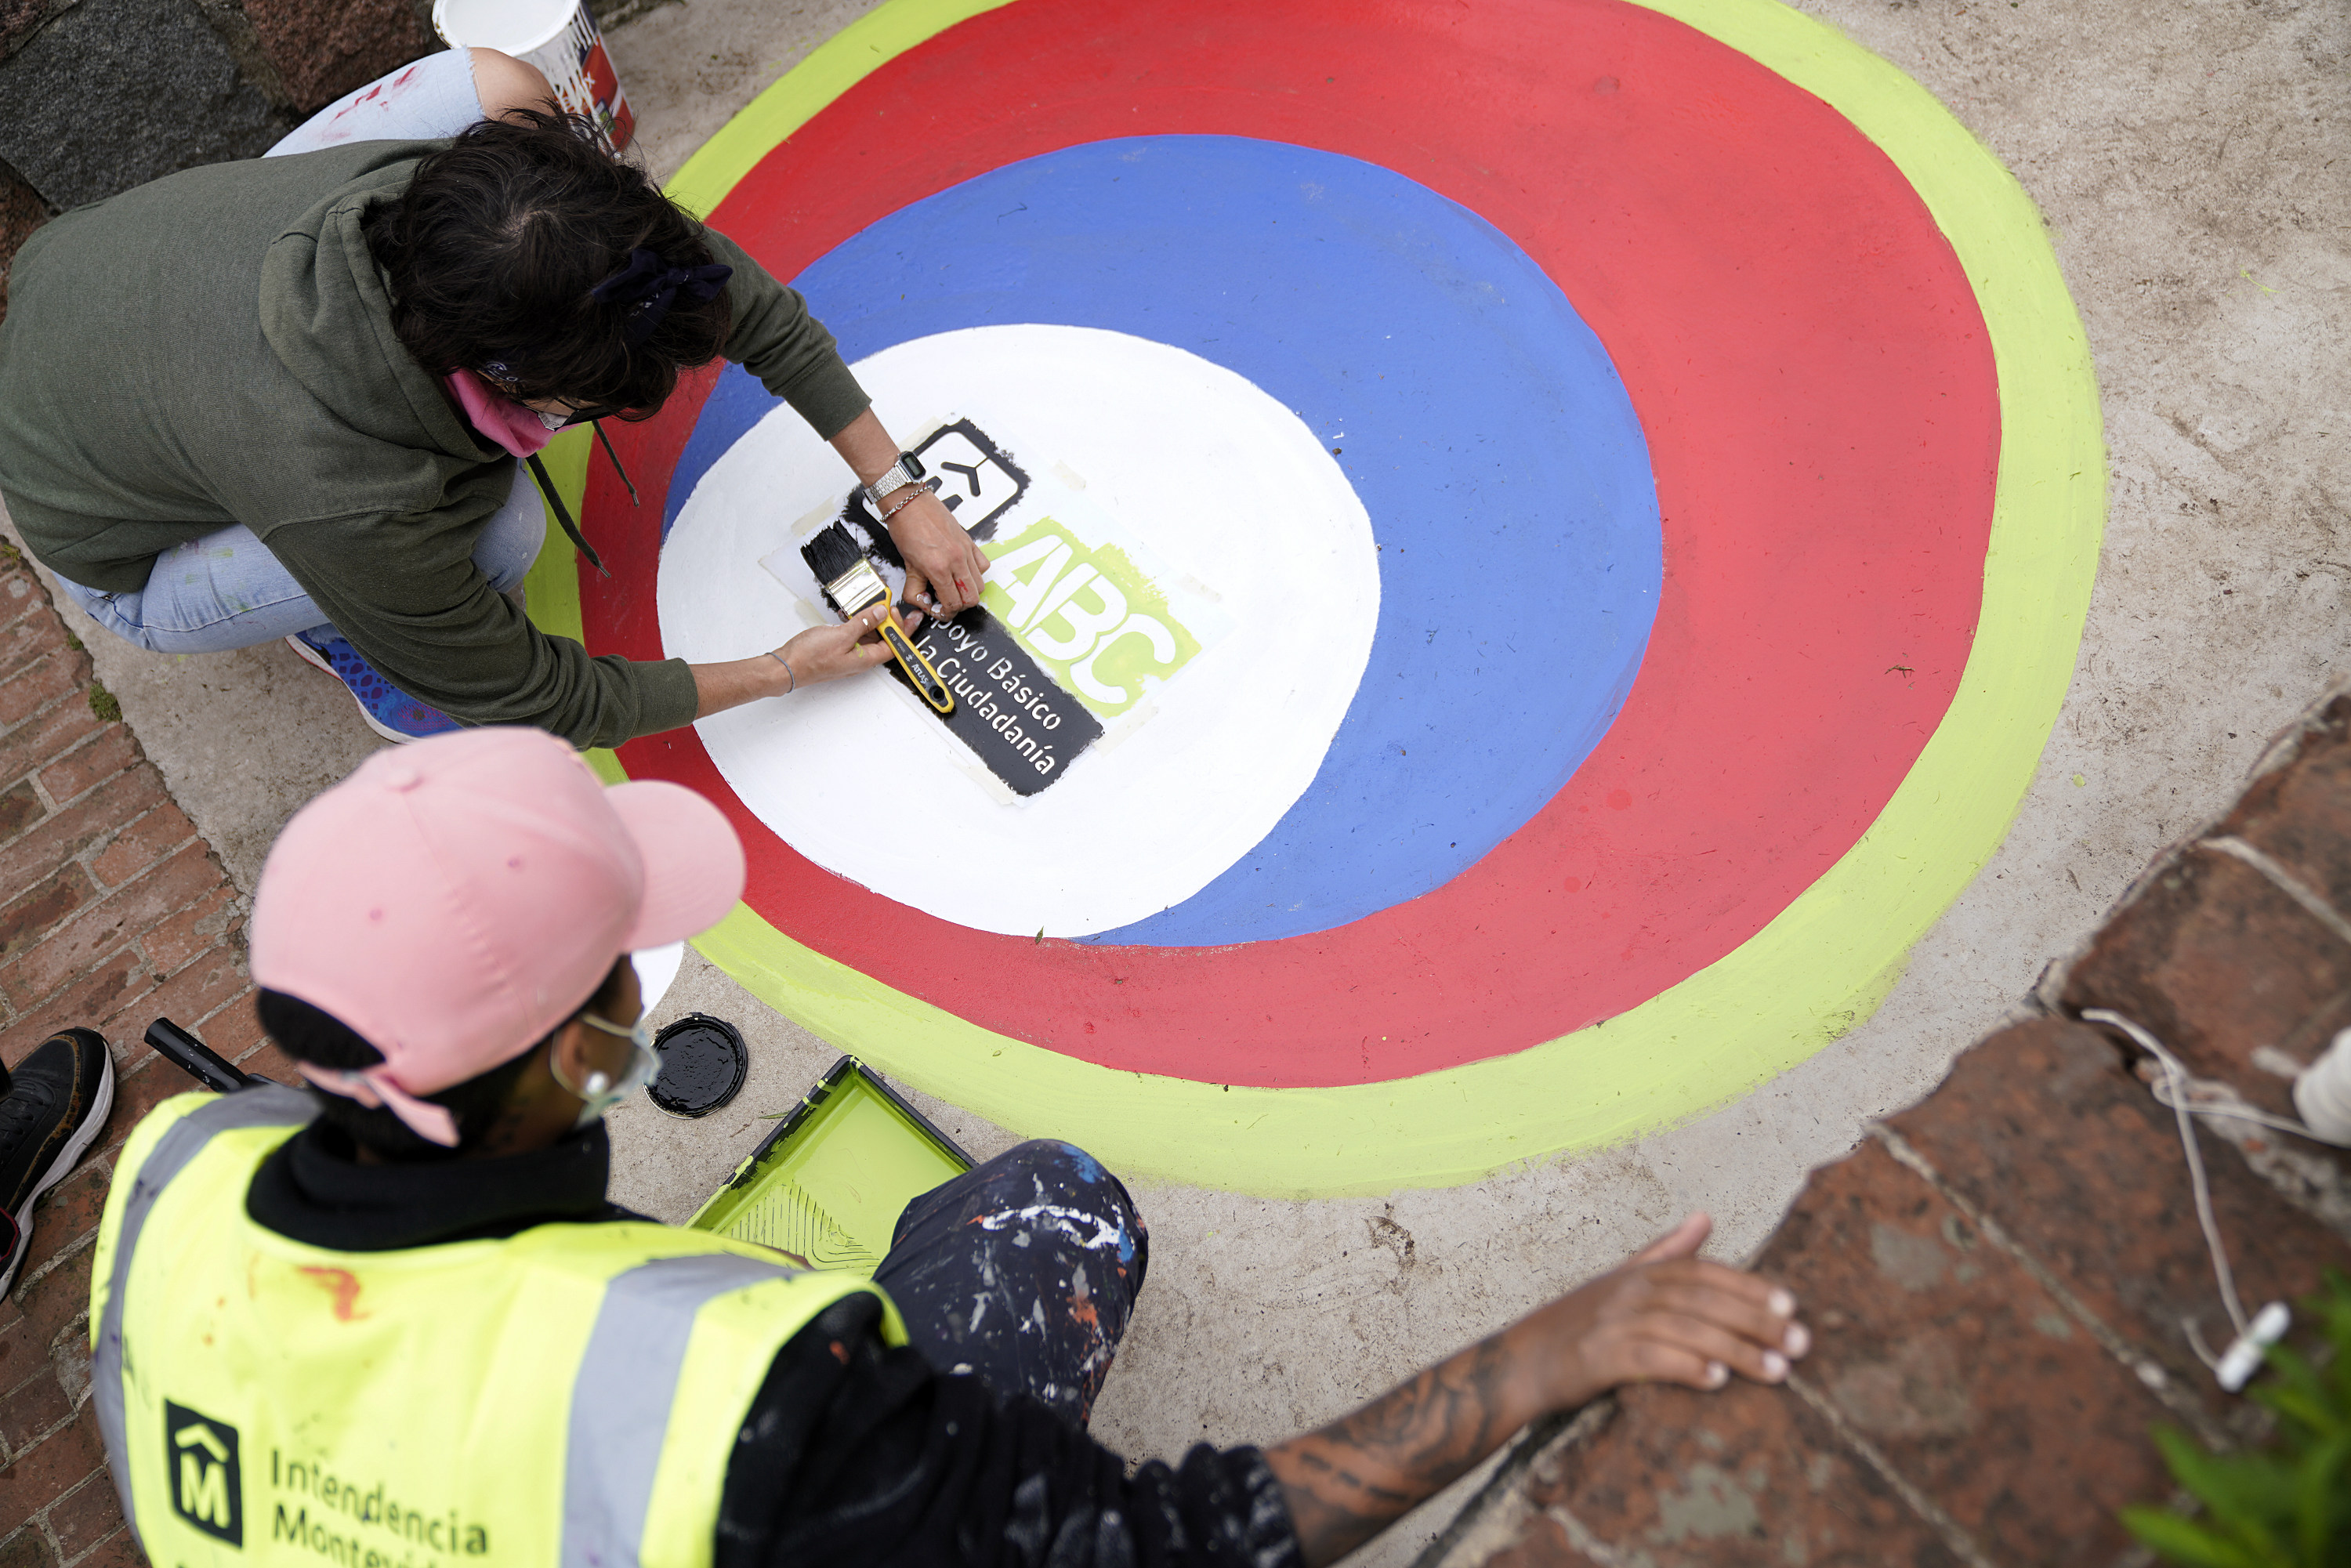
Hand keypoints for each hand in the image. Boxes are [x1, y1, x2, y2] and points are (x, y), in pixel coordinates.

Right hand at [776, 604, 894, 686]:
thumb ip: (864, 623)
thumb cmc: (810, 658)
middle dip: (888, 622)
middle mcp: (859, 659)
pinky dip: (857, 624)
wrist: (787, 666)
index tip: (908, 615)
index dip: (903, 630)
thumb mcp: (841, 635)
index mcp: (865, 659)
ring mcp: (849, 655)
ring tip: (871, 606)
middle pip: (883, 640)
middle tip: (887, 605)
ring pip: (868, 636)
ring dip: (871, 621)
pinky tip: (852, 614)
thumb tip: (881, 614)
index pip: (894, 645)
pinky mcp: (838, 650)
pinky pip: (854, 635)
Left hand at [885, 488, 988, 618]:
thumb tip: (923, 602)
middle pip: (971, 598)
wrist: (909, 503)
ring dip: (968, 591)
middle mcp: (956, 560)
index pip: (952, 603)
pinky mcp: (969, 542)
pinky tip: (961, 572)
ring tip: (953, 587)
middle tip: (946, 601)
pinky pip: (982, 566)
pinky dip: (975, 574)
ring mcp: (965, 550)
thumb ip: (915, 589)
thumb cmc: (906, 527)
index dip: (945, 612)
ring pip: (980, 584)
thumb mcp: (907, 565)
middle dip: (959, 605)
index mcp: (938, 568)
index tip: (939, 610)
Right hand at [1519, 1213, 1807, 1408]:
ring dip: (1736, 1349)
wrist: (1520, 1361)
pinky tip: (1716, 1380)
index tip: (1791, 1306)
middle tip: (1800, 1344)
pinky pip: (1649, 1359)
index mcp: (1639, 1273)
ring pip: (1685, 1329)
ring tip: (1777, 1371)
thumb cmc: (1576, 1323)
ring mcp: (1613, 1323)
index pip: (1704, 1272)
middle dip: (1756, 1321)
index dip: (1749, 1286)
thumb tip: (1705, 1217)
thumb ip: (1665, 1251)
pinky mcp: (1598, 1358)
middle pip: (1703, 1300)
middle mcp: (1629, 1291)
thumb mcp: (1620, 1279)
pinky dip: (1685, 1367)